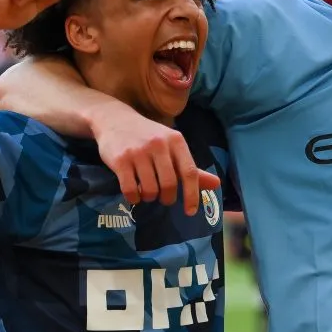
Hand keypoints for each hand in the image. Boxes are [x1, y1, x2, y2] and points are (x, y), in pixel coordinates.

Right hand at [91, 102, 220, 213]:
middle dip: (168, 198)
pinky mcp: (121, 160)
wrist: (115, 119)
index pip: (189, 172)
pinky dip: (134, 198)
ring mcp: (138, 152)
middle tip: (164, 198)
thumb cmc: (149, 136)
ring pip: (150, 189)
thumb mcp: (172, 146)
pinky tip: (135, 194)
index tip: (190, 211)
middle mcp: (159, 144)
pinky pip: (130, 189)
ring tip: (148, 192)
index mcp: (176, 141)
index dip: (192, 195)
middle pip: (170, 184)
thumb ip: (191, 168)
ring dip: (150, 197)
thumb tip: (216, 184)